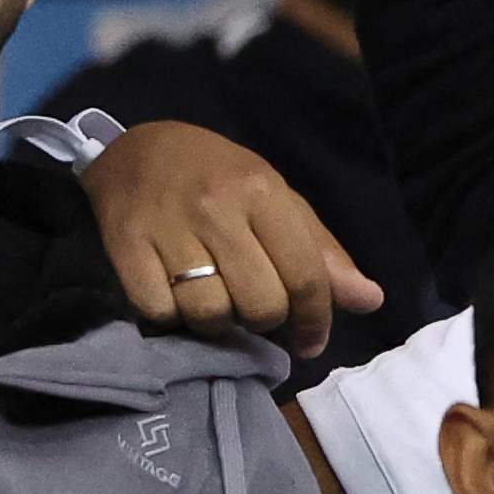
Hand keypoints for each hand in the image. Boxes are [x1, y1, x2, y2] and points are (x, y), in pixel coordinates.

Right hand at [83, 119, 386, 357]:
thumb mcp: (278, 201)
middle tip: (256, 310)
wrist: (134, 150)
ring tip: (216, 301)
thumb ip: (322, 253)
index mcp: (262, 194)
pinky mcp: (124, 246)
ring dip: (218, 323)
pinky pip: (158, 310)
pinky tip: (176, 298)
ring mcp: (167, 228)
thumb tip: (370, 301)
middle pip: (260, 303)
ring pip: (209, 313)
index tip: (312, 342)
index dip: (316, 320)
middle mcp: (217, 209)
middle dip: (266, 321)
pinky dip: (172, 317)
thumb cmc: (219, 178)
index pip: (304, 276)